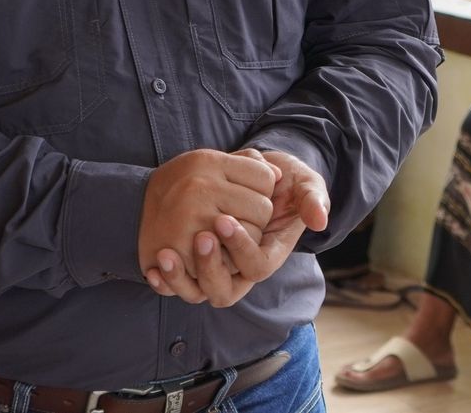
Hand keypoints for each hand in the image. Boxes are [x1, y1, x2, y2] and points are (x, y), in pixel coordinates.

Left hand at [144, 149, 327, 307]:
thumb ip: (312, 198)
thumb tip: (319, 219)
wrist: (257, 177)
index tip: (224, 217)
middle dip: (210, 267)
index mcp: (270, 253)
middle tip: (200, 235)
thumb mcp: (304, 182)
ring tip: (165, 254)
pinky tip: (151, 266)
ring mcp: (219, 268)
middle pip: (225, 290)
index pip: (256, 265)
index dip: (240, 247)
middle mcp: (242, 268)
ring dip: (181, 279)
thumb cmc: (285, 180)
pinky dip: (163, 281)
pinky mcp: (197, 264)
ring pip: (199, 292)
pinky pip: (179, 286)